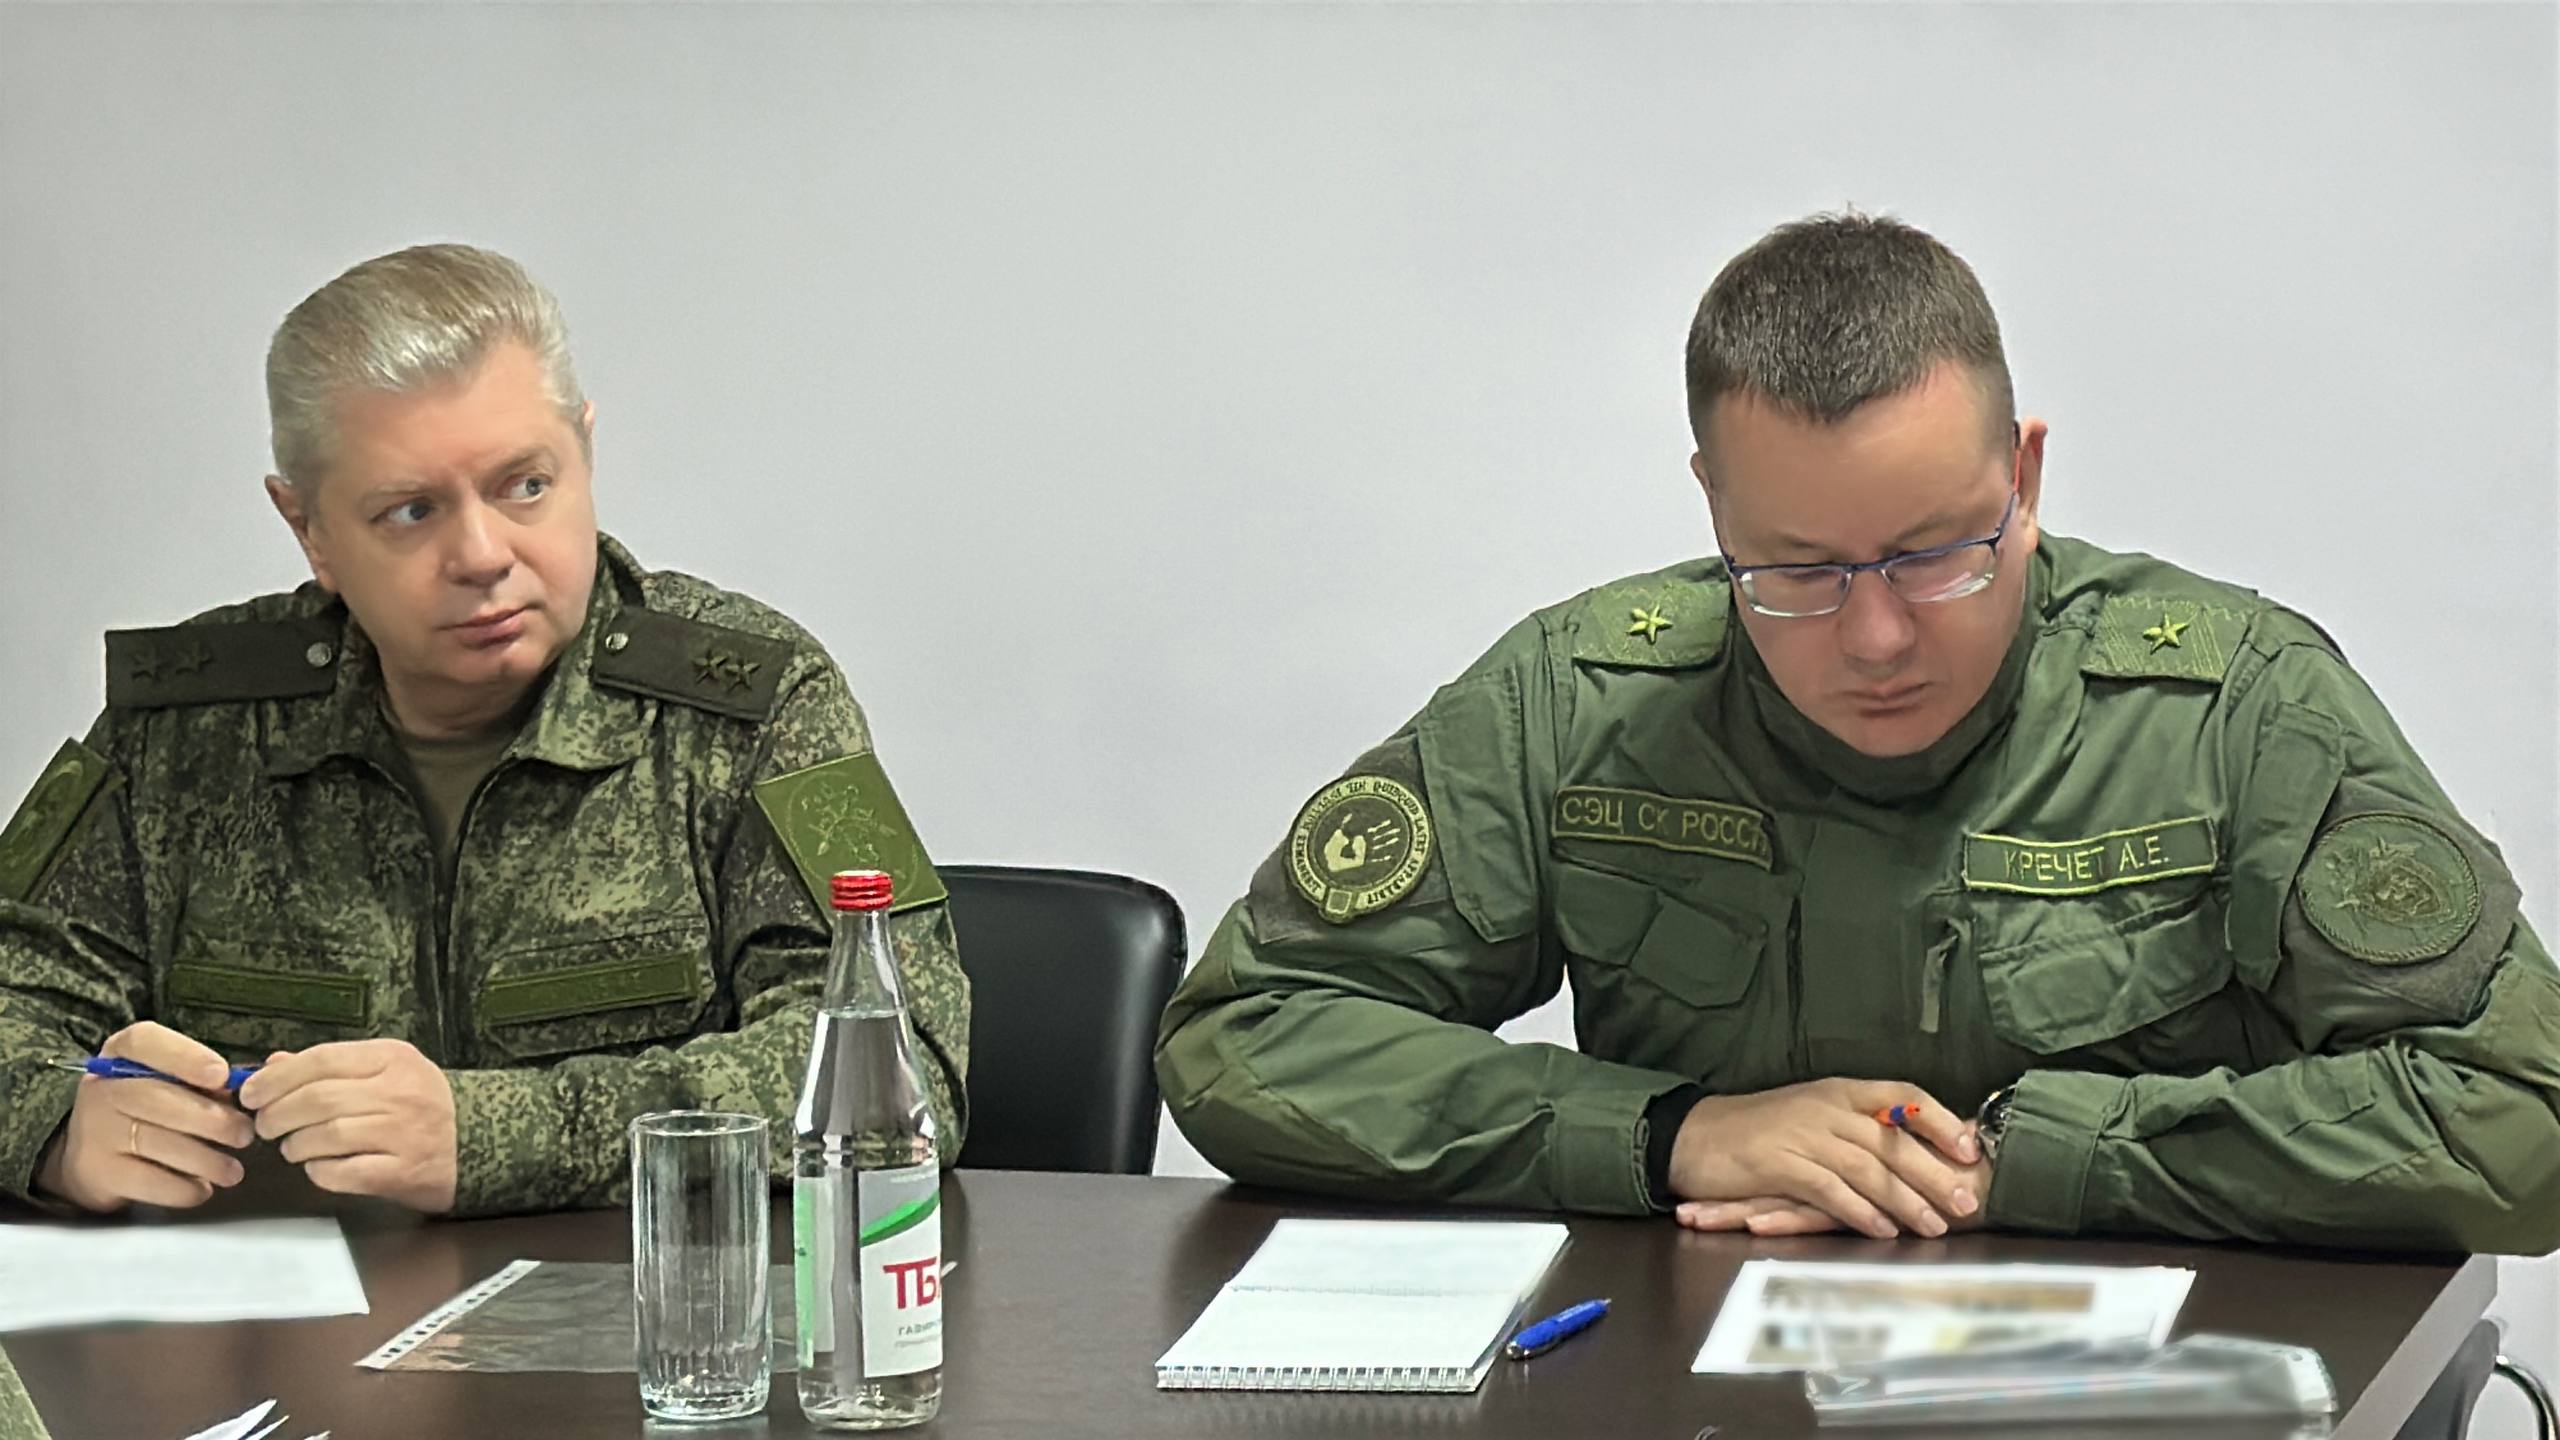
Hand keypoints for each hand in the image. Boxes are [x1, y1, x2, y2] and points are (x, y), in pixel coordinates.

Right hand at [34, 1022, 254, 1212]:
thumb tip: (245, 1089)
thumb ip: (203, 1079)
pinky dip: (184, 1188)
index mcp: (121, 1053)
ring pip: (156, 1143)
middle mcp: (101, 1089)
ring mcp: (95, 1132)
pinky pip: (149, 1182)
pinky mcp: (99, 1174)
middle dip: (210, 1119)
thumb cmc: (147, 1106)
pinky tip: (203, 1188)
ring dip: (205, 1160)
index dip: (185, 1057)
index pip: (144, 1042)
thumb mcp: (167, 1079)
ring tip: (233, 1170)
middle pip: (155, 1098)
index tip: (222, 1076)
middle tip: (244, 1134)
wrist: (89, 1155)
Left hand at [239, 1039, 457, 1213]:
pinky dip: (320, 1172)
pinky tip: (319, 1167)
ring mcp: (404, 1133)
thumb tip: (271, 1065)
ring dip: (296, 1145)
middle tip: (266, 1126)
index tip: (251, 1093)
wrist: (475, 1142)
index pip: (321, 1060)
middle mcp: (400, 1092)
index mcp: (392, 1059)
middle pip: (318, 1099)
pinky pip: (343, 1172)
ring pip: (326, 1136)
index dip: (276, 1078)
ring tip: (293, 1148)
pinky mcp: (403, 1171)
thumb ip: (330, 1067)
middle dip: (277, 1115)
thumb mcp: (383, 1071)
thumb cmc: (418, 1105)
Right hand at [1663, 1078, 1987, 1239]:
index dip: (1939, 1120)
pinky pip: (1830, 1190)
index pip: (1902, 1095)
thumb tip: (1909, 1147)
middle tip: (1966, 1201)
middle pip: (1892, 1139)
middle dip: (1934, 1172)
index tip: (1971, 1147)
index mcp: (1837, 1090)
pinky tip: (1882, 1230)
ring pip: (1868, 1167)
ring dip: (1906, 1200)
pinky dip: (1860, 1212)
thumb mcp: (1810, 1114)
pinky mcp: (1780, 1165)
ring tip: (1934, 1226)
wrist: (1693, 1136)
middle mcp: (1824, 1107)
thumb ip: (1854, 1127)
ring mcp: (1802, 1135)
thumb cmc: (1756, 1129)